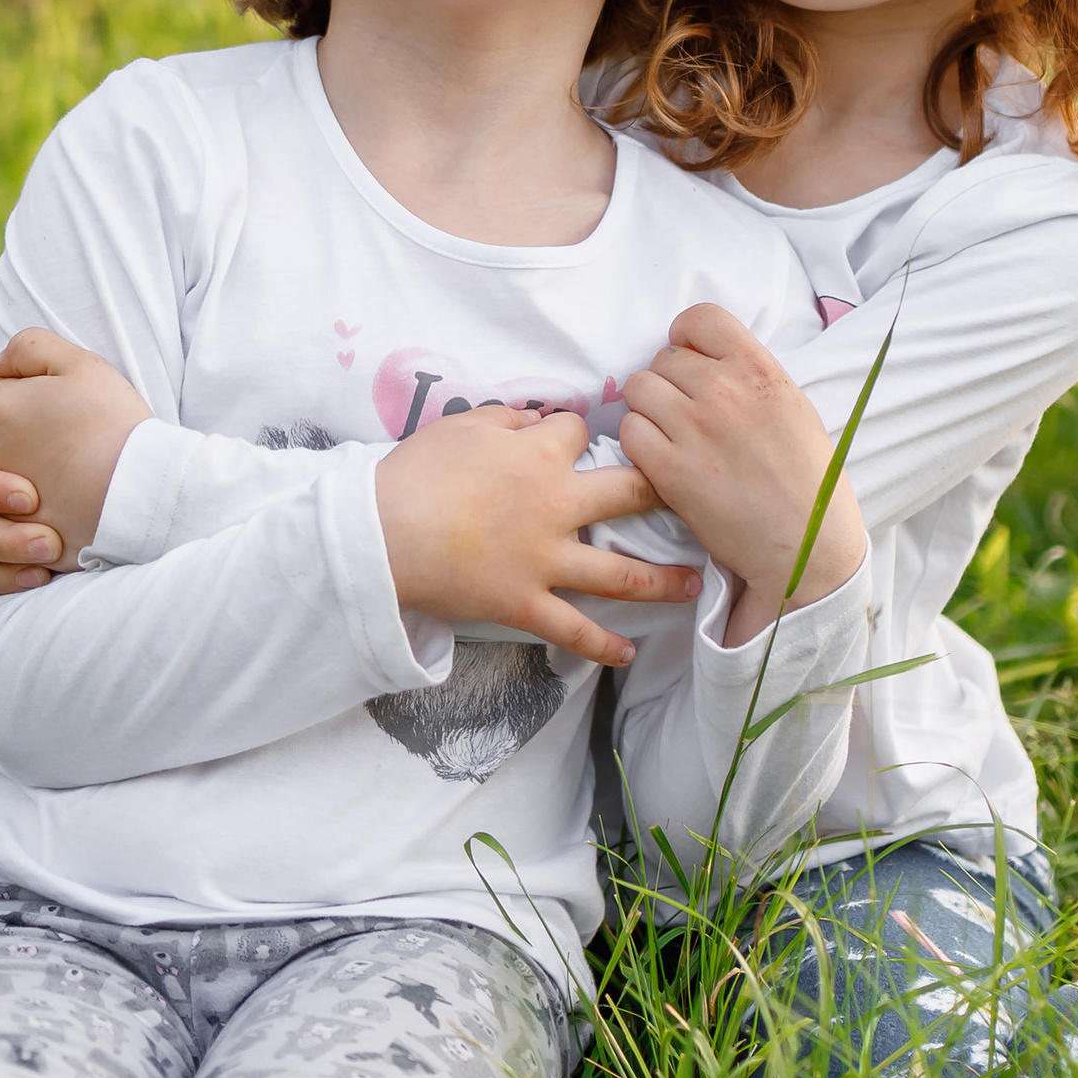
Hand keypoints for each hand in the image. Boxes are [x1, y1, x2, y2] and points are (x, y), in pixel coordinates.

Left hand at [0, 329, 156, 567]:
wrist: (138, 495)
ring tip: (57, 480)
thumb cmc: (115, 425)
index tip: (46, 411)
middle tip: (53, 445)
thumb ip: (31, 348)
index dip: (14, 398)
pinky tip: (55, 512)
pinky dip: (18, 519)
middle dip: (6, 439)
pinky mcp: (5, 535)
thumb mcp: (82, 365)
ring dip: (9, 480)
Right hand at [374, 406, 700, 672]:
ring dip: (663, 579)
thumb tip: (534, 423)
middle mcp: (558, 505)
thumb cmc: (418, 472)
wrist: (382, 532)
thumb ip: (507, 422)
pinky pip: (573, 630)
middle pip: (630, 492)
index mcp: (541, 455)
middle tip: (693, 495)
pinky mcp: (526, 603)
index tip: (578, 439)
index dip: (580, 432)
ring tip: (694, 584)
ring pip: (621, 573)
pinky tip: (628, 655)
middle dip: (664, 490)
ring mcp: (547, 560)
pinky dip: (602, 646)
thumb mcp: (463, 426)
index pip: (579, 432)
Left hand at [619, 306, 868, 639]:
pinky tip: (663, 460)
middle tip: (687, 416)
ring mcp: (694, 429)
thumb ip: (748, 375)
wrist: (807, 544)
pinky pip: (629, 431)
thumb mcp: (793, 406)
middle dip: (669, 384)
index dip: (685, 338)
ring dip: (649, 411)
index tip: (689, 360)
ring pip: (639, 390)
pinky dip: (639, 444)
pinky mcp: (670, 470)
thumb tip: (705, 358)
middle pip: (663, 359)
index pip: (699, 318)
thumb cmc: (807, 479)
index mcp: (760, 369)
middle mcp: (724, 390)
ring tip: (672, 437)